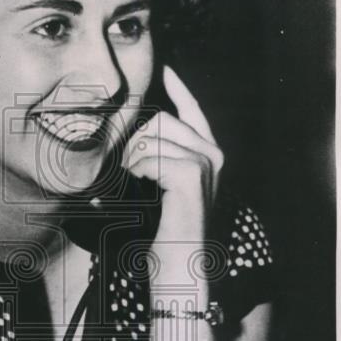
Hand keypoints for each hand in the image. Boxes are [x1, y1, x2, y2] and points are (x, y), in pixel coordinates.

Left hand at [122, 67, 223, 285]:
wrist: (181, 273)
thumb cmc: (165, 239)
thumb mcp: (160, 193)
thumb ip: (154, 160)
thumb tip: (130, 131)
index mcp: (208, 156)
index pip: (192, 109)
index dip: (177, 86)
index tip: (163, 67)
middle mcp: (214, 154)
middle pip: (161, 119)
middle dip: (132, 142)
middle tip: (126, 175)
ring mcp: (206, 162)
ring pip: (151, 136)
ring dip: (130, 161)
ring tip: (132, 189)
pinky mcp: (192, 174)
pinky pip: (148, 156)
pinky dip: (135, 174)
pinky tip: (142, 193)